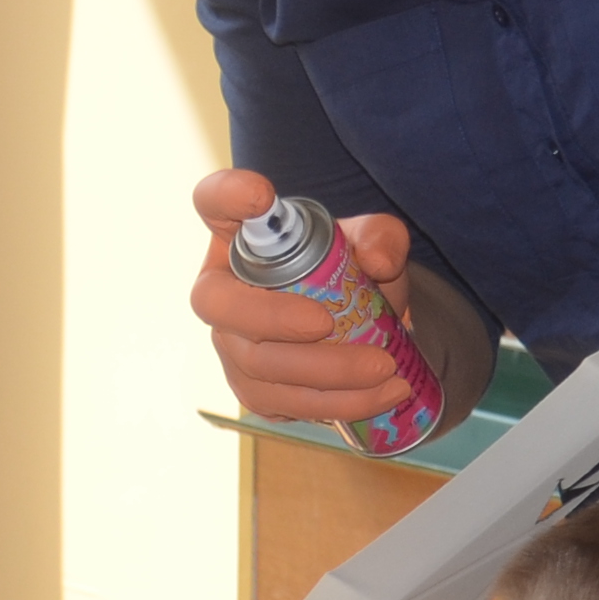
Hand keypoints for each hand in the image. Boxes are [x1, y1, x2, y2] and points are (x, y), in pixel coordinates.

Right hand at [188, 167, 425, 426]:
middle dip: (271, 318)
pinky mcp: (255, 390)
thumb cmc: (349, 272)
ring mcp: (231, 345)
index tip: (261, 196)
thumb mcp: (373, 244)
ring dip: (324, 371)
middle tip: (327, 323)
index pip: (213, 203)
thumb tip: (378, 261)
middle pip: (217, 303)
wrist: (358, 329)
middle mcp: (222, 290)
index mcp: (242, 238)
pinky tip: (381, 395)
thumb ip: (382, 238)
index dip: (227, 196)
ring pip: (258, 365)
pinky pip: (285, 402)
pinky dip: (337, 402)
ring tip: (385, 368)